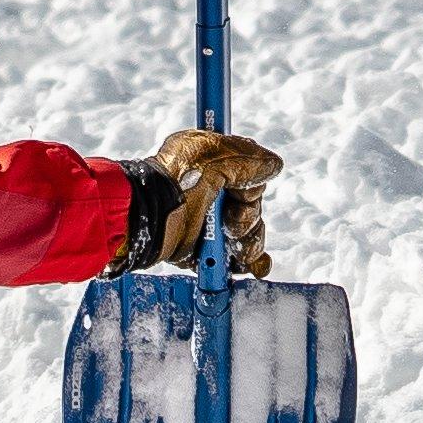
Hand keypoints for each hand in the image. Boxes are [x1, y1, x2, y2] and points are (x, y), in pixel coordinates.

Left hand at [122, 128, 278, 274]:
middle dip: (249, 221)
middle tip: (231, 225)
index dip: (252, 189)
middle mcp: (209, 194)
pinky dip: (246, 263)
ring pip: (245, 236)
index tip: (243, 194)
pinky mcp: (199, 250)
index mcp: (210, 166)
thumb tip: (273, 165)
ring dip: (249, 244)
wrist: (150, 216)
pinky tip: (252, 266)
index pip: (248, 179)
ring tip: (237, 249)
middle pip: (250, 210)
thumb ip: (248, 161)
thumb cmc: (177, 180)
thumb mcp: (216, 156)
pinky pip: (230, 258)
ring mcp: (204, 224)